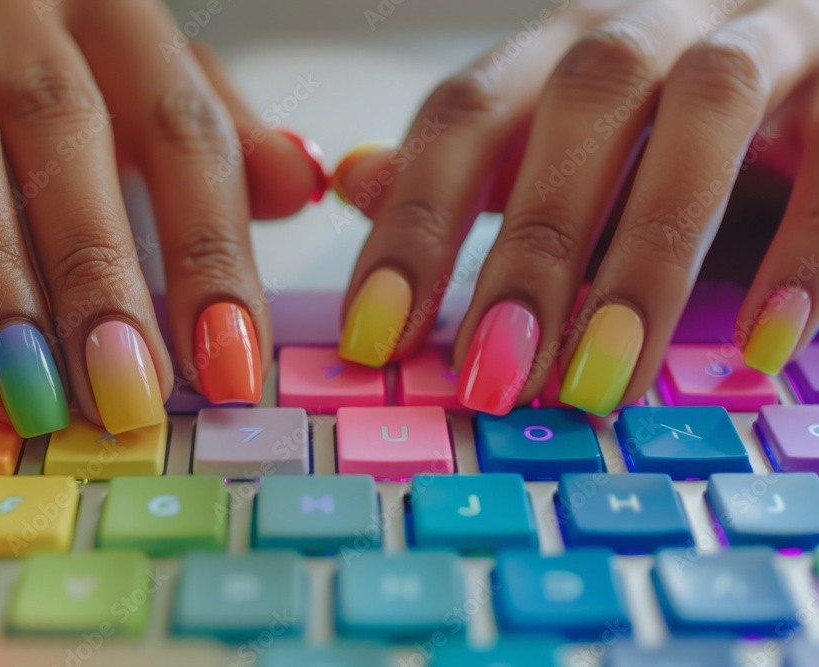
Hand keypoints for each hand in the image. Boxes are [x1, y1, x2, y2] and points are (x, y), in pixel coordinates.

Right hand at [0, 0, 325, 435]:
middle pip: (68, 130)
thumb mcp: (139, 93)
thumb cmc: (43, 73)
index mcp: (114, 15)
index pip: (183, 130)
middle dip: (100, 273)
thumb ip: (210, 139)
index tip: (231, 369)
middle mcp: (15, 6)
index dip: (210, 254)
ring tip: (25, 391)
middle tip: (127, 395)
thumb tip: (300, 183)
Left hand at [333, 0, 818, 415]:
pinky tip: (765, 343)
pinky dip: (806, 248)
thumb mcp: (561, 145)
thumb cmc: (667, 124)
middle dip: (531, 246)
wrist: (812, 59)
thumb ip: (472, 167)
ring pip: (707, 110)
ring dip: (649, 255)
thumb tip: (359, 185)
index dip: (414, 222)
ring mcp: (765, 31)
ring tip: (607, 376)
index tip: (376, 338)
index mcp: (563, 43)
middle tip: (495, 374)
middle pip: (581, 102)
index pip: (465, 111)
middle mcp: (654, 20)